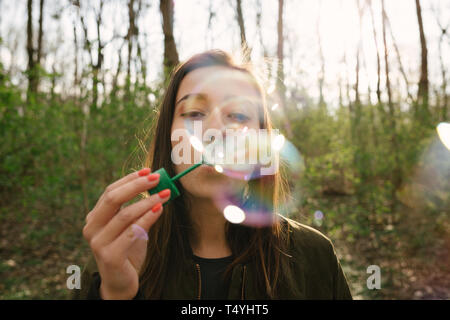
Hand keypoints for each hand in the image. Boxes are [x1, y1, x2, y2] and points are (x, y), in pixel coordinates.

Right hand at [82, 168, 169, 298]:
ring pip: (124, 215)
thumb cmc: (127, 251)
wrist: (121, 282)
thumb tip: (157, 186)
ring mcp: (98, 242)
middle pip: (113, 198)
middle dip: (137, 186)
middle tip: (157, 178)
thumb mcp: (131, 226)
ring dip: (147, 202)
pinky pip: (132, 232)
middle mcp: (91, 228)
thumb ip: (138, 209)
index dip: (129, 180)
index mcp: (95, 217)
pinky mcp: (110, 256)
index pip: (110, 191)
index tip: (148, 170)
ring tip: (165, 194)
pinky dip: (147, 219)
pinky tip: (160, 210)